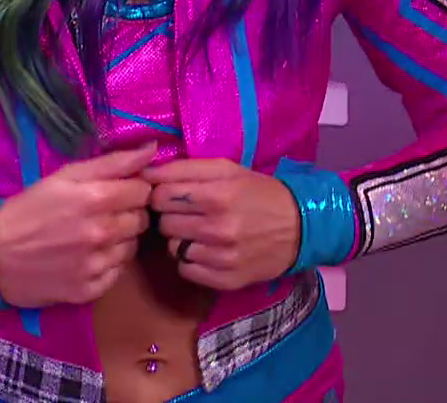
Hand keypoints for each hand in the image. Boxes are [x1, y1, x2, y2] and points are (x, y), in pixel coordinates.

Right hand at [0, 142, 156, 307]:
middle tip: (100, 214)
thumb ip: (112, 162)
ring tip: (90, 237)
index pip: (144, 191)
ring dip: (118, 241)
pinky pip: (116, 274)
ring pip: (131, 248)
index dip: (132, 190)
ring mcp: (96, 265)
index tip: (116, 192)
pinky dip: (106, 266)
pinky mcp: (88, 290)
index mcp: (96, 199)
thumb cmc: (28, 210)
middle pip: (141, 220)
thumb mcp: (65, 176)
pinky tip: (85, 259)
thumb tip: (152, 149)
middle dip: (126, 214)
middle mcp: (101, 233)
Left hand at [146, 158, 301, 290]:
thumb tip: (145, 171)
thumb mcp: (229, 169)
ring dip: (181, 239)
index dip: (162, 192)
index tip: (173, 193)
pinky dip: (191, 260)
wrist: (301, 227)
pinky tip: (208, 250)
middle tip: (191, 212)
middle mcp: (218, 227)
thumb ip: (186, 168)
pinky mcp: (225, 280)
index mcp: (218, 194)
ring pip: (173, 248)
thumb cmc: (260, 193)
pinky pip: (185, 269)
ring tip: (202, 231)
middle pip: (164, 222)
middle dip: (172, 215)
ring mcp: (222, 257)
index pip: (161, 195)